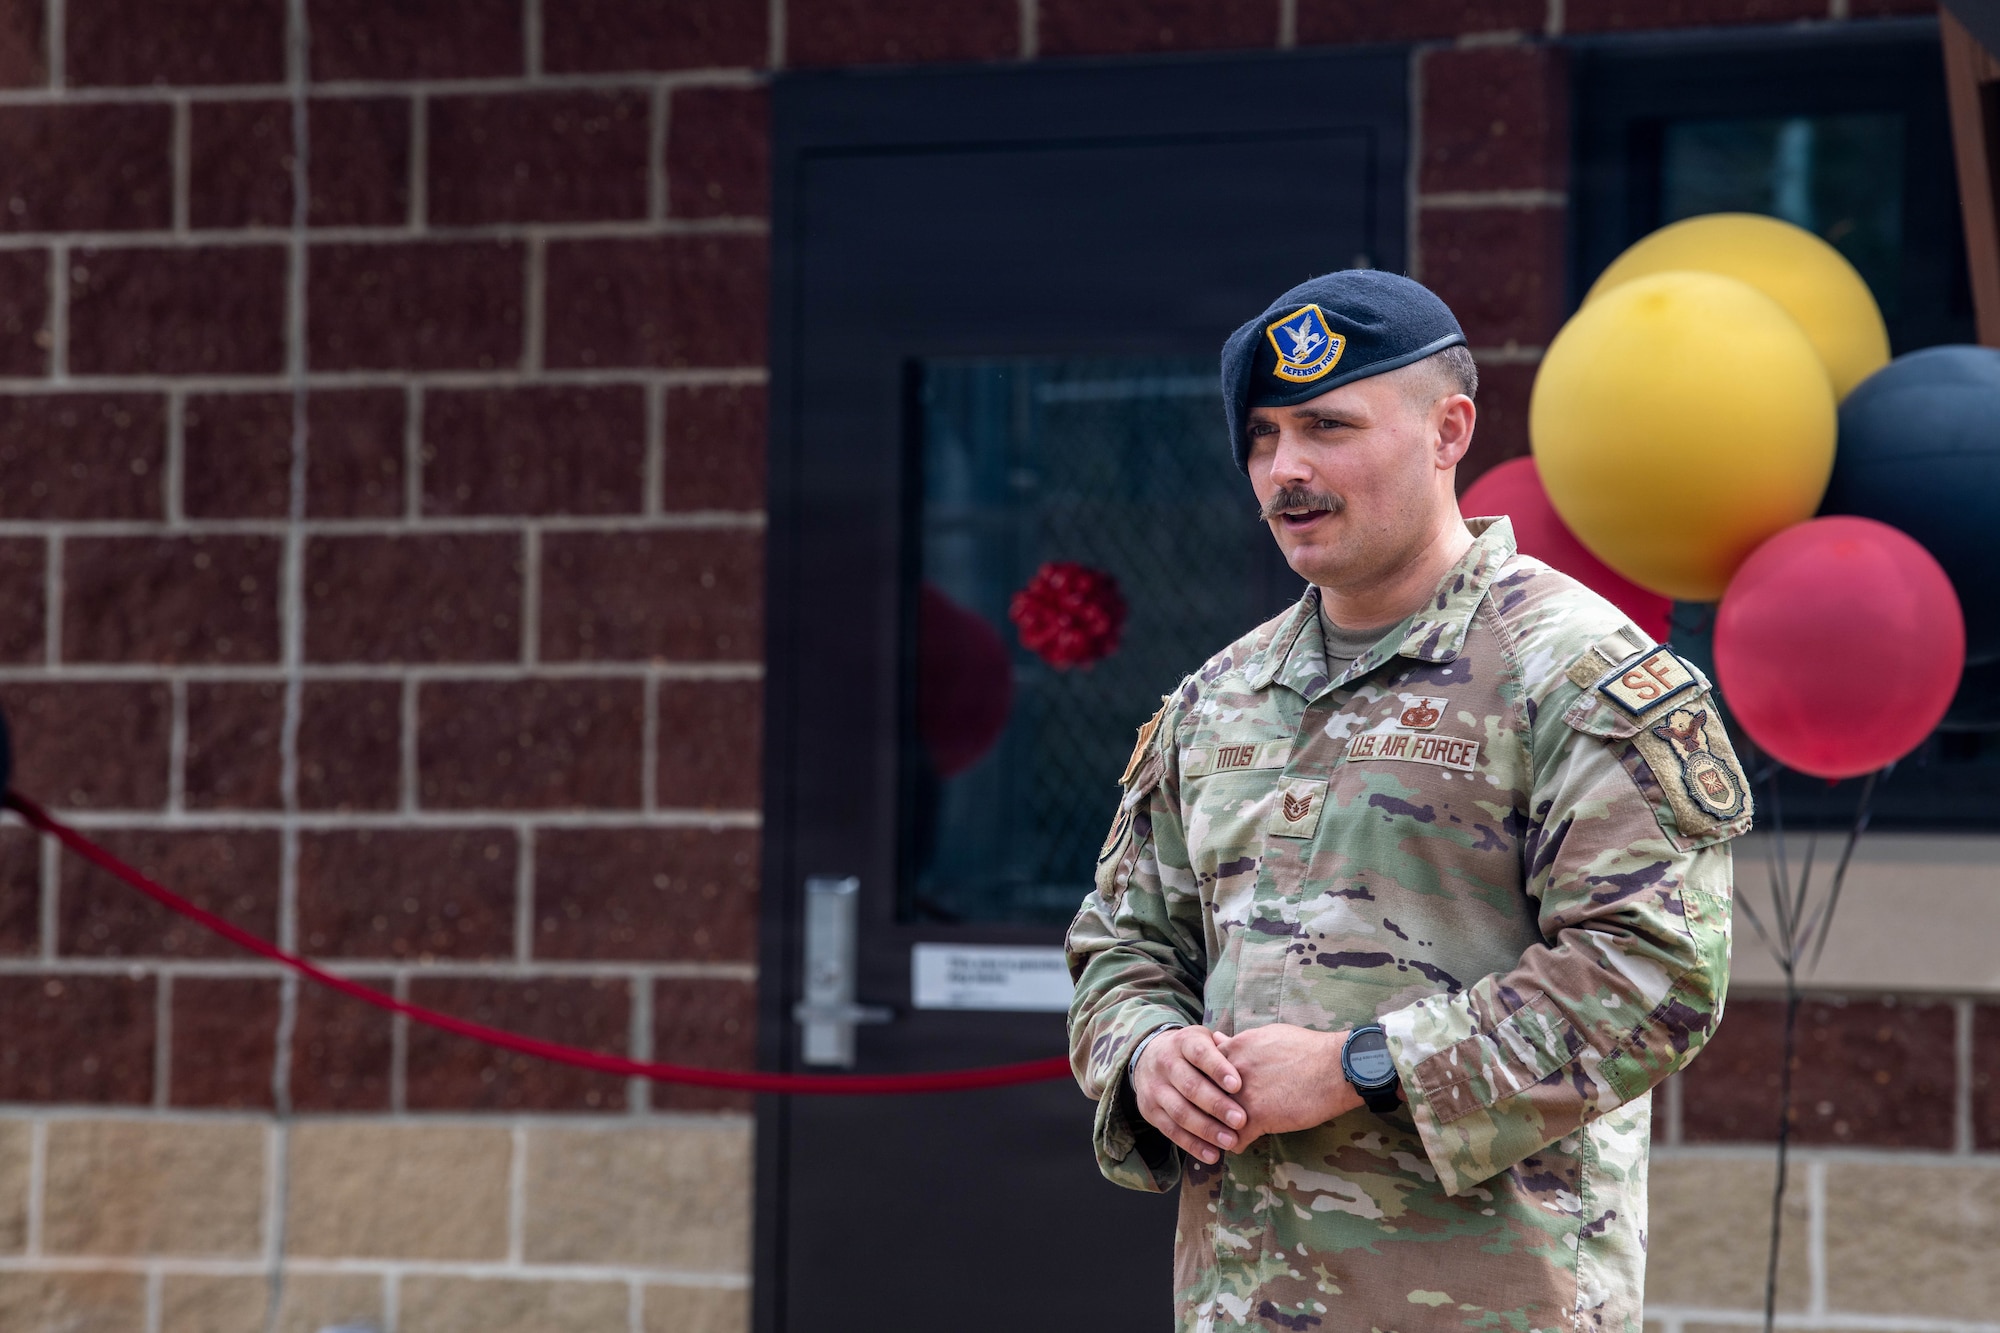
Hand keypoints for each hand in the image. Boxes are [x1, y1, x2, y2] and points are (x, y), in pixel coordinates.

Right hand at [1131, 1026, 1246, 1164]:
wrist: (1148, 1056)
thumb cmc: (1191, 1052)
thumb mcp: (1205, 1041)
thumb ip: (1227, 1049)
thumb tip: (1252, 1058)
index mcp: (1183, 1042)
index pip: (1200, 1054)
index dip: (1218, 1069)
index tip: (1238, 1085)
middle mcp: (1166, 1064)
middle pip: (1190, 1086)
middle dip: (1216, 1105)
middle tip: (1241, 1120)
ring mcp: (1155, 1089)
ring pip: (1180, 1111)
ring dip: (1206, 1129)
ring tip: (1230, 1141)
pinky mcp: (1150, 1111)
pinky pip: (1171, 1131)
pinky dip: (1192, 1145)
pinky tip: (1213, 1154)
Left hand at [1211, 1024, 1359, 1146]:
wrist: (1336, 1067)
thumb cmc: (1307, 1048)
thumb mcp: (1267, 1035)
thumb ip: (1238, 1041)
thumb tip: (1218, 1038)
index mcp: (1232, 1050)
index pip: (1199, 1071)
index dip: (1205, 1086)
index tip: (1211, 1095)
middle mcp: (1230, 1072)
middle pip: (1201, 1097)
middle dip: (1205, 1110)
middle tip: (1213, 1120)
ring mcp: (1241, 1096)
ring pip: (1213, 1121)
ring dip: (1218, 1131)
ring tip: (1226, 1135)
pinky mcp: (1257, 1118)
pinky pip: (1234, 1140)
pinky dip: (1237, 1145)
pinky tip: (1244, 1144)